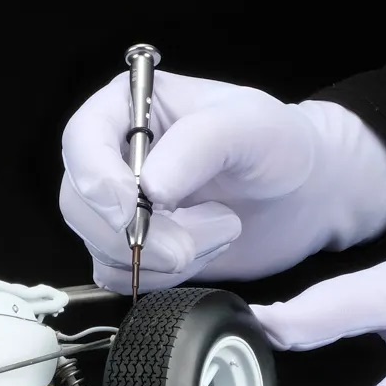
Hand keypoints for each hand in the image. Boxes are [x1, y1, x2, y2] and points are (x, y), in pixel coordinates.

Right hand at [59, 70, 385, 292]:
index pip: (81, 139)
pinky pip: (122, 276)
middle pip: (80, 203)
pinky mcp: (134, 251)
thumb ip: (199, 144)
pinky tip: (207, 249)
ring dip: (162, 255)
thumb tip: (149, 186)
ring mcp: (121, 208)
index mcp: (128, 109)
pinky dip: (165, 277)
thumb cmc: (280, 145)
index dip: (94, 176)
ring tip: (222, 228)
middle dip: (136, 232)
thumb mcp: (251, 126)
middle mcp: (113, 157)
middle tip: (192, 241)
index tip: (129, 206)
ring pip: (100, 245)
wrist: (305, 195)